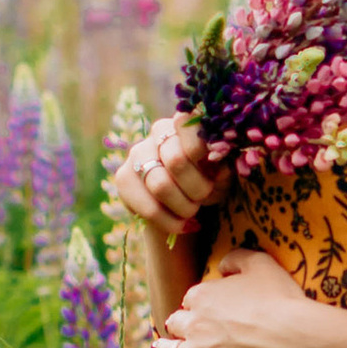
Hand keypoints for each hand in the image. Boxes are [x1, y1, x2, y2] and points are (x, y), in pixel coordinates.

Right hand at [110, 112, 231, 233]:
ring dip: (185, 207)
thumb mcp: (222, 174)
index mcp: (186, 122)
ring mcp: (137, 153)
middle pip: (177, 161)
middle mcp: (158, 132)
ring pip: (161, 186)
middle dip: (198, 189)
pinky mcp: (124, 178)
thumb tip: (219, 169)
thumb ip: (222, 169)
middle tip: (204, 199)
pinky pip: (148, 208)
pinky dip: (171, 222)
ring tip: (193, 212)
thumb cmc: (208, 180)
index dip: (201, 151)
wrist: (184, 202)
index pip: (189, 127)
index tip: (214, 171)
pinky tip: (183, 225)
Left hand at [153, 247, 318, 347]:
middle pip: (177, 324)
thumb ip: (237, 258)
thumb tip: (222, 266)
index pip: (191, 300)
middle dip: (179, 326)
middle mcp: (192, 324)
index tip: (204, 310)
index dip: (197, 305)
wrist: (290, 337)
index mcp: (202, 296)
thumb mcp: (261, 263)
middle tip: (183, 330)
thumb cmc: (279, 300)